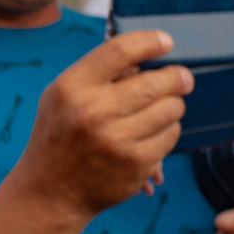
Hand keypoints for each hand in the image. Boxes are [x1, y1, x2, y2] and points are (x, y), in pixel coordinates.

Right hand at [10, 31, 189, 221]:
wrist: (50, 191)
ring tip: (161, 110)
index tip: (166, 42)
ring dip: (172, 107)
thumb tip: (147, 57)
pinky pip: (170, 136)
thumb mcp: (62, 96)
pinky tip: (151, 135)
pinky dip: (167, 132)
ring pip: (171, 109)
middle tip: (183, 79)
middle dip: (178, 78)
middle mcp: (93, 112)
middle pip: (158, 82)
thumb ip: (98, 73)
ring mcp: (116, 140)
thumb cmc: (61, 135)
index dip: (151, 42)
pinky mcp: (135, 164)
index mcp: (72, 87)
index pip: (121, 50)